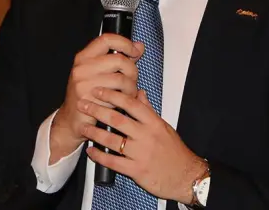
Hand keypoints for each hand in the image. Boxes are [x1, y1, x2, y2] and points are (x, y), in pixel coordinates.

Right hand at [50, 35, 143, 162]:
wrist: (72, 119)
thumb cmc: (88, 94)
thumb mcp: (100, 72)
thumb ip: (120, 59)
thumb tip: (139, 46)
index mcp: (84, 57)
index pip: (107, 39)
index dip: (125, 43)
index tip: (134, 51)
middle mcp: (82, 68)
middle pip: (119, 60)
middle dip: (132, 71)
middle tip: (132, 80)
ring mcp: (84, 84)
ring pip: (122, 79)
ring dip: (131, 89)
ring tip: (128, 94)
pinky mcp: (89, 100)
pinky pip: (117, 97)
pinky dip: (124, 101)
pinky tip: (121, 103)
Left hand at [80, 88, 207, 203]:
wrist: (186, 176)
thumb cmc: (175, 151)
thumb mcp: (164, 127)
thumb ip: (149, 111)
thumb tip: (139, 93)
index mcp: (154, 123)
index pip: (131, 104)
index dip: (113, 96)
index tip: (99, 91)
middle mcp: (146, 136)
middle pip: (118, 119)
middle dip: (98, 110)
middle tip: (84, 104)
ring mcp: (140, 153)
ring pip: (112, 140)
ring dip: (94, 133)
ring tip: (83, 127)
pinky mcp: (136, 170)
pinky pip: (113, 161)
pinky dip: (99, 156)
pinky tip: (90, 151)